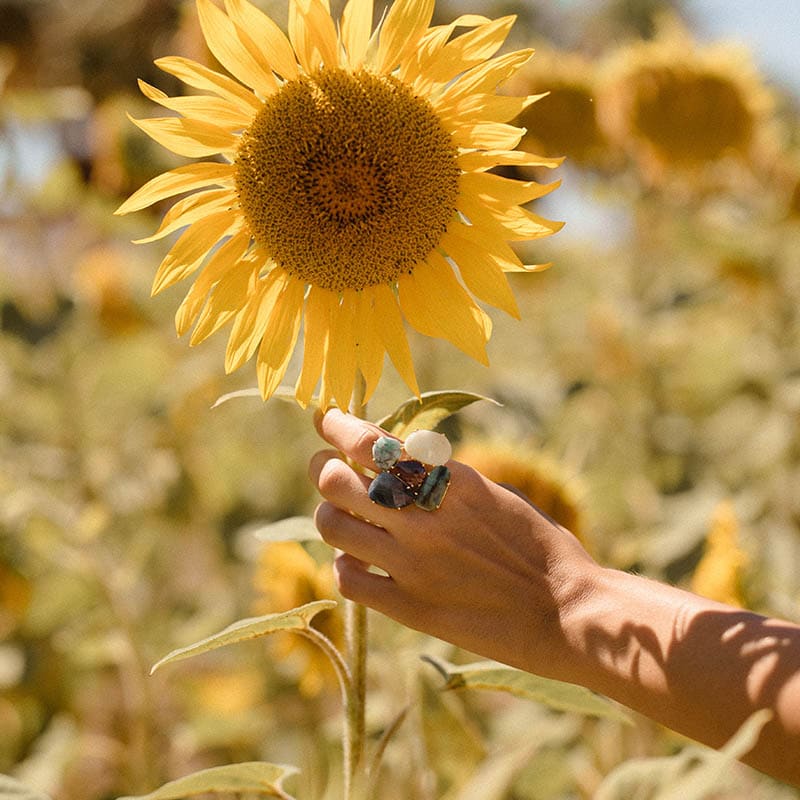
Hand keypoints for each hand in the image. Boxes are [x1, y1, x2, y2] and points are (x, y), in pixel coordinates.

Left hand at [308, 408, 598, 678]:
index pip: (371, 443)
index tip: (326, 419)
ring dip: (329, 515)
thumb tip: (400, 467)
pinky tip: (361, 562)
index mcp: (450, 481)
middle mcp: (423, 518)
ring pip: (332, 527)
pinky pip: (347, 579)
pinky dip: (346, 565)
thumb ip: (444, 481)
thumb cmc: (542, 547)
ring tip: (342, 516)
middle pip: (335, 481)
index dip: (338, 427)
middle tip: (327, 468)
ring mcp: (412, 564)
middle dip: (323, 468)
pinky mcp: (410, 608)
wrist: (568, 613)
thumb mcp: (496, 495)